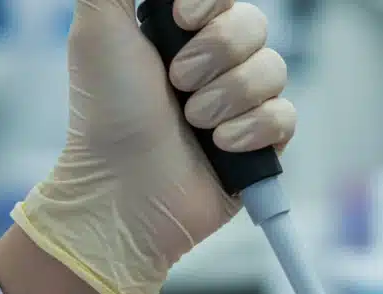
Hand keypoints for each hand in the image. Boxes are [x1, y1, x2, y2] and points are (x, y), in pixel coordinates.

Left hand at [12, 0, 295, 293]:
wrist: (123, 187)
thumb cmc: (106, 112)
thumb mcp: (98, 29)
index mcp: (183, 30)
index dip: (210, 6)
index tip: (179, 20)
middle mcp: (216, 61)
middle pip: (255, 27)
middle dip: (215, 55)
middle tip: (177, 83)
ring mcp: (242, 102)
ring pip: (273, 70)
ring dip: (228, 97)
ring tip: (194, 122)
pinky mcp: (262, 142)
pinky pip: (285, 116)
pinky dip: (250, 130)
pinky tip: (220, 145)